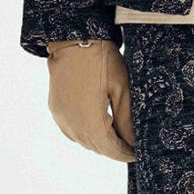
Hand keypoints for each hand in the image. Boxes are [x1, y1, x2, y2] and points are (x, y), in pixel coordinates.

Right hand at [45, 39, 135, 161]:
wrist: (75, 40)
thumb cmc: (101, 61)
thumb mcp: (122, 89)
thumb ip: (126, 120)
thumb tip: (134, 141)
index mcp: (91, 121)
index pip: (111, 149)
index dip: (125, 154)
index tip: (137, 154)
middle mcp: (73, 124)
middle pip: (97, 147)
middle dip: (114, 149)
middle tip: (129, 144)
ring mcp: (62, 116)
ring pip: (83, 140)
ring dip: (99, 142)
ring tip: (116, 135)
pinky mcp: (56, 109)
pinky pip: (71, 130)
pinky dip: (85, 133)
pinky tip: (96, 124)